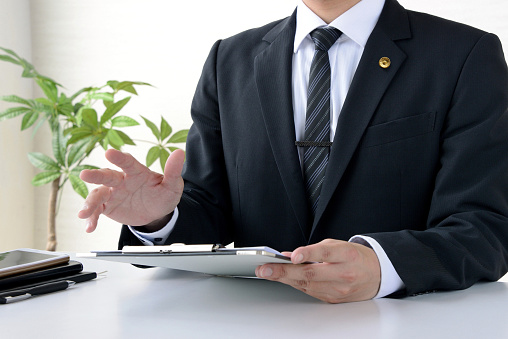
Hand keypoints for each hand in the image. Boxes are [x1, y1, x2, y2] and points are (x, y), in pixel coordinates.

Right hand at [78, 149, 184, 231]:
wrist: (157, 213)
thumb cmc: (163, 194)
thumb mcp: (172, 185)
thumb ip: (173, 170)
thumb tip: (179, 153)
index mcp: (137, 172)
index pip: (127, 162)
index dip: (119, 157)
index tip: (109, 152)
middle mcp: (122, 180)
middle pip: (107, 175)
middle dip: (95, 175)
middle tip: (84, 175)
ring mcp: (113, 193)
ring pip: (98, 194)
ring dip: (89, 202)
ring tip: (83, 213)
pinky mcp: (108, 206)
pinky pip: (97, 211)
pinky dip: (92, 218)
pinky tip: (89, 227)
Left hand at [255, 239, 380, 302]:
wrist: (376, 275)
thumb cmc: (355, 257)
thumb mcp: (338, 245)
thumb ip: (314, 249)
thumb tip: (289, 254)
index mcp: (347, 255)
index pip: (326, 253)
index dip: (308, 254)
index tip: (294, 255)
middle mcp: (344, 274)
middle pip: (311, 274)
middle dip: (284, 272)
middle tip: (265, 269)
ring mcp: (339, 289)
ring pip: (307, 285)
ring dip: (284, 279)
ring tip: (267, 273)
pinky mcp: (333, 299)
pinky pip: (310, 291)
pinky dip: (295, 284)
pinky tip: (283, 278)